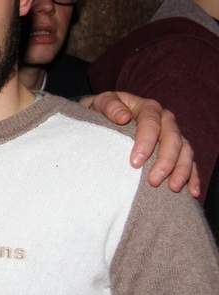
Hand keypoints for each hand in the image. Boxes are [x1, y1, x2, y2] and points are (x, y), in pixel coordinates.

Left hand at [81, 92, 197, 196]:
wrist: (107, 115)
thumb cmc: (105, 111)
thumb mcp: (102, 102)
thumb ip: (110, 107)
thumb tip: (123, 117)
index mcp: (148, 108)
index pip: (151, 123)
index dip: (145, 143)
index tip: (134, 163)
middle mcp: (165, 120)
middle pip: (172, 138)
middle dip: (165, 161)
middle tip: (153, 181)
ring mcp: (173, 134)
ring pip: (185, 151)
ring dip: (181, 170)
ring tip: (173, 188)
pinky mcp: (178, 149)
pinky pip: (190, 162)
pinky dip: (193, 177)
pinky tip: (192, 192)